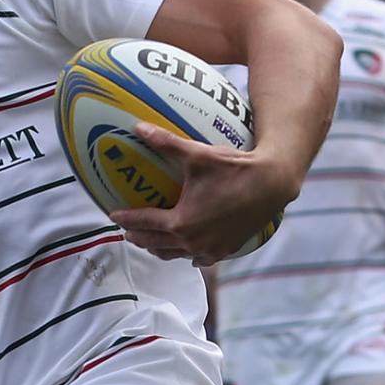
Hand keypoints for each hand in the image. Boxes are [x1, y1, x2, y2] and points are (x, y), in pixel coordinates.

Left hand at [108, 128, 295, 267]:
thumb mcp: (196, 154)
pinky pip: (200, 258)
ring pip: (176, 255)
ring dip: (160, 249)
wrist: (272, 184)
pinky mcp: (226, 250)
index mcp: (180, 222)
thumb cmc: (234, 168)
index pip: (144, 222)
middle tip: (128, 231)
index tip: (113, 215)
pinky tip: (187, 250)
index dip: (126, 218)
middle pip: (155, 244)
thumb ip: (165, 142)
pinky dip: (188, 254)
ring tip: (151, 243)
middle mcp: (192, 242)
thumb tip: (138, 127)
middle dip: (139, 238)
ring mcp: (210, 250)